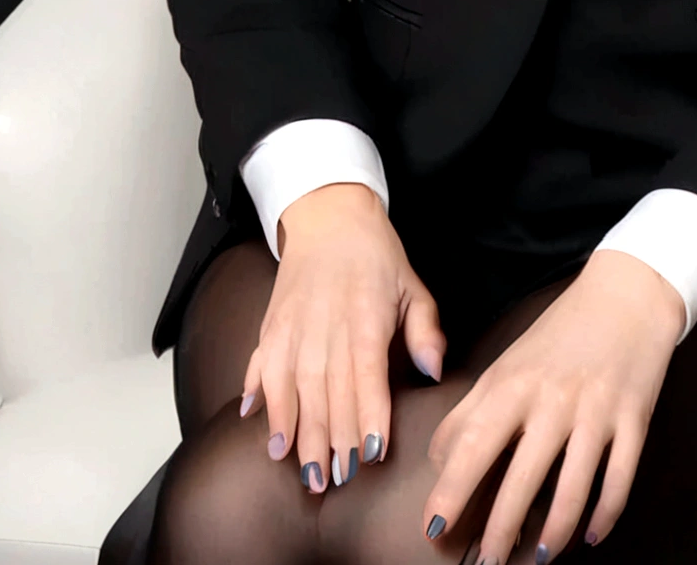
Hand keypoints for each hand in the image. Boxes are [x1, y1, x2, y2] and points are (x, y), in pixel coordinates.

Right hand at [240, 182, 444, 491]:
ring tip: (304, 472)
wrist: (328, 214)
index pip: (367, 375)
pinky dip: (263, 403)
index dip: (368, 416)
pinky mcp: (271, 327)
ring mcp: (294, 327)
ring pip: (295, 388)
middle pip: (328, 391)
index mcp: (365, 317)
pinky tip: (267, 435)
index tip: (371, 454)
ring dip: (299, 432)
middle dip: (331, 440)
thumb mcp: (412, 284)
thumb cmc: (376, 255)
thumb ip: (426, 329)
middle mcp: (326, 325)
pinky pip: (262, 370)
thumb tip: (434, 370)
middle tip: (333, 483)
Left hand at [422, 248, 685, 559]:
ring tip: (537, 559)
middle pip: (522, 477)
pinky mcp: (634, 418)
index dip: (451, 490)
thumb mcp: (508, 363)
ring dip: (554, 533)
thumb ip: (472, 408)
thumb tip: (439, 459)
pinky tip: (591, 536)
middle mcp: (553, 398)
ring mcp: (596, 410)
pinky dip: (605, 514)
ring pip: (574, 488)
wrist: (627, 291)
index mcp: (514, 382)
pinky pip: (619, 479)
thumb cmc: (560, 332)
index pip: (473, 444)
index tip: (433, 527)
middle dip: (500, 530)